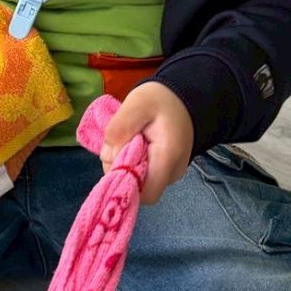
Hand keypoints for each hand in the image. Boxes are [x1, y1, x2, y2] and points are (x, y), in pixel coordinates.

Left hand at [99, 80, 194, 204]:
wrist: (183, 97)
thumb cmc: (161, 99)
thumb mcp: (137, 104)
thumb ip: (120, 128)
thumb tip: (108, 157)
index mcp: (168, 158)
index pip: (145, 193)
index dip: (124, 182)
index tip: (116, 157)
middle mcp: (173, 172)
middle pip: (139, 189)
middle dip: (121, 170)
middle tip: (120, 142)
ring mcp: (171, 173)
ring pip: (140, 182)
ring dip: (126, 165)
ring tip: (129, 140)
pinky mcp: (166, 170)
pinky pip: (144, 174)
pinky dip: (133, 163)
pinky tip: (135, 144)